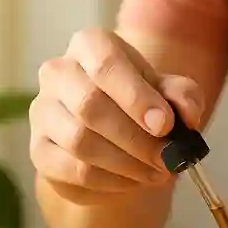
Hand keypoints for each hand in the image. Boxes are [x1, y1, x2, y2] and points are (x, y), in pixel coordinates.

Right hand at [30, 28, 204, 200]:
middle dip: (137, 139)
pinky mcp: (40, 151)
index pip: (106, 64)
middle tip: (167, 159)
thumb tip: (187, 114)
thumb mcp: (171, 95)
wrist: (115, 141)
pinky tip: (132, 181)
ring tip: (156, 173)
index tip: (165, 125)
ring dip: (127, 164)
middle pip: (90, 106)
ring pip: (81, 142)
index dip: (136, 97)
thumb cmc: (142, 107)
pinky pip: (74, 170)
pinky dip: (110, 181)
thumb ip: (183, 97)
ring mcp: (43, 112)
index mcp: (90, 46)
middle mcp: (58, 72)